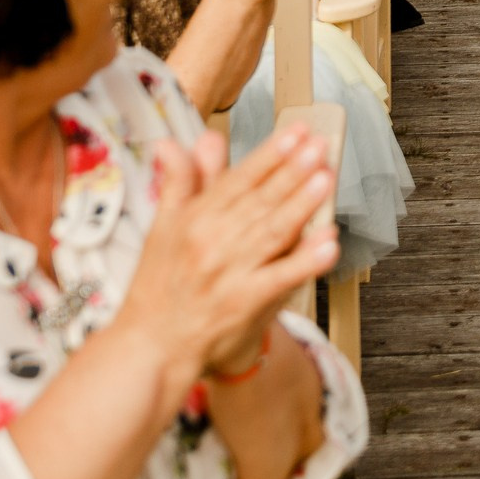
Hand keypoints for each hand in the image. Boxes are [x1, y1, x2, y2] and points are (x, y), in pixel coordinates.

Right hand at [117, 122, 338, 383]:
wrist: (151, 346)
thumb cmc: (160, 284)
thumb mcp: (163, 228)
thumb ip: (178, 182)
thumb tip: (173, 142)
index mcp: (194, 220)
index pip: (238, 180)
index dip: (269, 155)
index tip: (296, 133)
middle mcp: (211, 243)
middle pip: (259, 201)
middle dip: (292, 171)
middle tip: (319, 146)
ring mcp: (229, 274)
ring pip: (272, 232)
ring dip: (301, 205)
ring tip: (326, 179)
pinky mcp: (243, 304)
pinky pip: (279, 278)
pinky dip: (304, 261)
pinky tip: (328, 244)